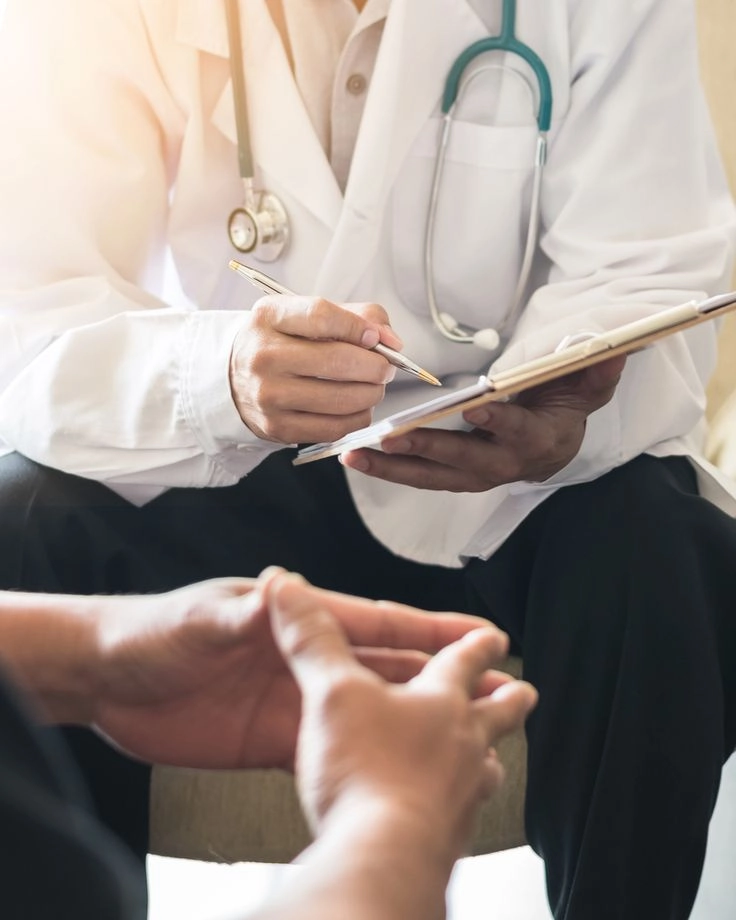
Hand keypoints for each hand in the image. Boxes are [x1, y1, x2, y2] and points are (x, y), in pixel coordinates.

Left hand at [88, 574, 497, 769]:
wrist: (105, 681)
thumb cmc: (149, 633)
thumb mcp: (199, 619)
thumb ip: (245, 612)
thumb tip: (282, 590)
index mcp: (294, 620)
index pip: (375, 622)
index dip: (429, 628)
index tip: (479, 634)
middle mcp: (302, 660)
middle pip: (386, 668)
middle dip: (440, 677)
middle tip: (493, 686)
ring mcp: (291, 700)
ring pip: (368, 710)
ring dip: (413, 718)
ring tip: (462, 731)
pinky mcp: (270, 739)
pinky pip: (329, 746)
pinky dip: (364, 755)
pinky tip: (396, 767)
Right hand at [229, 296, 402, 443]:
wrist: (235, 378)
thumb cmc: (282, 342)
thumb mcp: (307, 315)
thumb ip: (356, 316)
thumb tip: (392, 341)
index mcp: (269, 317)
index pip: (322, 317)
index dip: (358, 328)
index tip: (376, 338)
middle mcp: (263, 356)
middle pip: (336, 361)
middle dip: (375, 366)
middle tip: (386, 368)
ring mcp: (269, 395)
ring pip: (342, 399)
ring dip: (371, 394)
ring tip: (373, 387)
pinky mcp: (278, 428)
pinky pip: (335, 427)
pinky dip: (357, 417)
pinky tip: (357, 407)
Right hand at [268, 574, 536, 864]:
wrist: (383, 856)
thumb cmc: (367, 772)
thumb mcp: (332, 692)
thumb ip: (312, 641)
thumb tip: (289, 591)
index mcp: (440, 700)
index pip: (464, 659)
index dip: (476, 642)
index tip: (493, 635)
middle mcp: (463, 743)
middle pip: (497, 713)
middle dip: (507, 697)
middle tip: (523, 690)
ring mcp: (462, 794)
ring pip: (486, 767)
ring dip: (487, 757)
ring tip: (489, 758)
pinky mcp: (448, 839)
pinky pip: (462, 816)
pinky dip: (458, 808)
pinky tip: (448, 815)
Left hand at [341, 356, 625, 489]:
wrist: (554, 444)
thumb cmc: (563, 406)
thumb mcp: (587, 385)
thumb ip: (596, 368)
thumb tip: (618, 347)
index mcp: (536, 439)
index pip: (517, 431)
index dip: (499, 422)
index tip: (476, 408)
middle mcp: (503, 463)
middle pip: (463, 460)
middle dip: (427, 449)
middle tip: (392, 437)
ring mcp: (474, 475)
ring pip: (432, 476)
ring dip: (393, 468)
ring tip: (354, 455)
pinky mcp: (453, 478)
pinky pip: (419, 477)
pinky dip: (389, 470)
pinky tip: (356, 458)